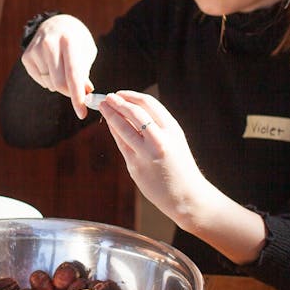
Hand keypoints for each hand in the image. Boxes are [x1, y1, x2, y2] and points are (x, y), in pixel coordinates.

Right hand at [21, 14, 96, 118]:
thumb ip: (84, 73)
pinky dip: (49, 80)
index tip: (82, 113)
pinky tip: (51, 67)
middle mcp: (49, 44)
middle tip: (77, 92)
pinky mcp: (26, 56)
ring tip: (62, 68)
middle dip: (70, 93)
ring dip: (59, 84)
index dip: (78, 96)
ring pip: (50, 84)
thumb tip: (84, 92)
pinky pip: (40, 80)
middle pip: (59, 83)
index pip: (73, 74)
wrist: (56, 24)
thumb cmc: (76, 41)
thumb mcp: (86, 52)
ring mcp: (35, 50)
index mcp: (69, 41)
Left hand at [97, 91, 206, 223]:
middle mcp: (160, 140)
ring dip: (111, 115)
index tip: (120, 93)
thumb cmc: (180, 166)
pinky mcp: (136, 167)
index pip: (149, 104)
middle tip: (107, 97)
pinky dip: (114, 131)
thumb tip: (132, 109)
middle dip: (118, 102)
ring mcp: (147, 154)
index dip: (131, 96)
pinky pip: (122, 144)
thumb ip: (157, 126)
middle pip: (134, 113)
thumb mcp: (175, 140)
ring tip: (103, 106)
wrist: (186, 196)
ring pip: (124, 128)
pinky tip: (109, 125)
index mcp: (173, 129)